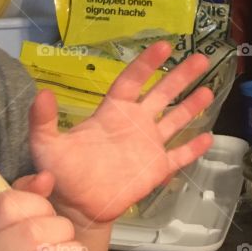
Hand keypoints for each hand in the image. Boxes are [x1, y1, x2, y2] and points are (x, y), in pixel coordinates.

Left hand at [28, 42, 214, 223]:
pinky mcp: (156, 169)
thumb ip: (44, 120)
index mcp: (113, 113)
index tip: (164, 45)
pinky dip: (193, 148)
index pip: (132, 81)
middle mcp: (134, 124)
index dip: (147, 64)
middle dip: (180, 76)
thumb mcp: (46, 144)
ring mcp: (148, 146)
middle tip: (201, 58)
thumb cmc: (61, 172)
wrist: (76, 205)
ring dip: (191, 106)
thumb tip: (42, 93)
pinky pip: (179, 156)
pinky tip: (209, 137)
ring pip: (175, 120)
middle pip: (162, 94)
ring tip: (209, 91)